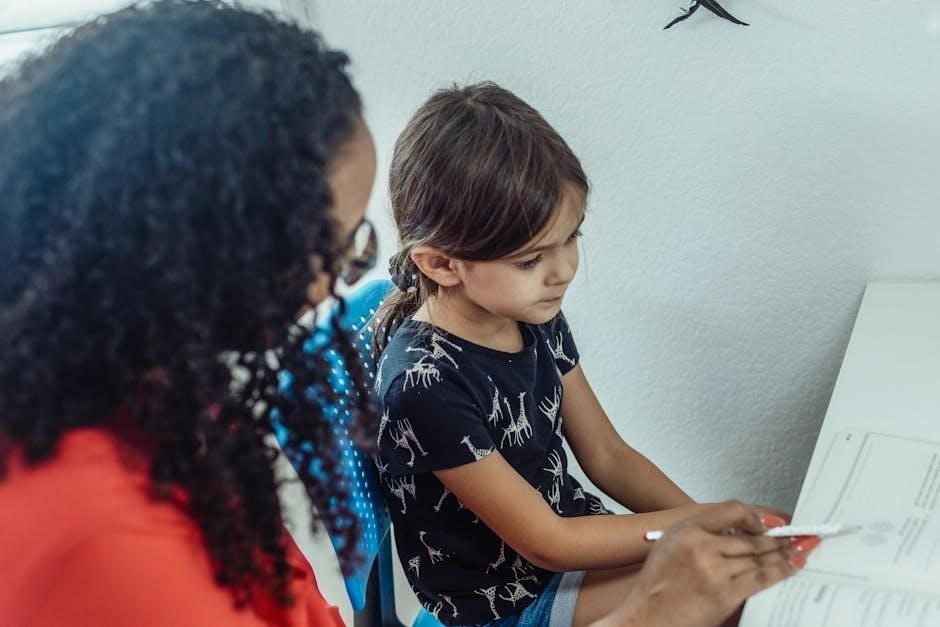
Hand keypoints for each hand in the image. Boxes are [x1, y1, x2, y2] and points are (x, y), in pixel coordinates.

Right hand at [594, 501, 814, 626]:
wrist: (646, 617)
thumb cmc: (655, 586)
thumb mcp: (668, 546)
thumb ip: (698, 534)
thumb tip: (734, 533)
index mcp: (686, 530)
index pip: (731, 510)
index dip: (754, 516)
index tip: (766, 524)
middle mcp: (701, 546)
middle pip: (751, 538)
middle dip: (779, 538)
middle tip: (798, 536)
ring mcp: (714, 571)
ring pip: (760, 558)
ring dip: (785, 553)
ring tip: (801, 550)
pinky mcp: (725, 594)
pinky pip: (761, 578)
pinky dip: (781, 571)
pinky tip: (791, 566)